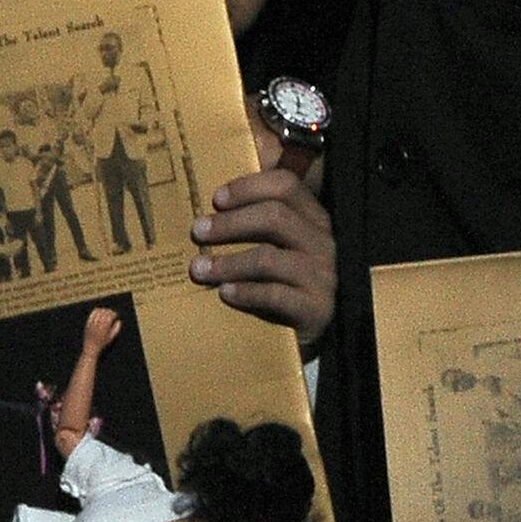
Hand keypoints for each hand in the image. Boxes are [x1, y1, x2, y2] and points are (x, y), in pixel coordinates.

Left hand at [81, 306, 122, 355]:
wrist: (91, 347)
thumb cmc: (102, 344)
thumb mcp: (111, 338)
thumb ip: (116, 329)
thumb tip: (119, 321)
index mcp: (104, 329)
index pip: (110, 317)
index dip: (114, 314)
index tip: (116, 315)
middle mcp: (98, 326)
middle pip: (104, 313)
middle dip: (109, 311)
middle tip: (112, 312)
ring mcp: (92, 324)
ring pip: (98, 312)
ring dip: (103, 310)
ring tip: (106, 311)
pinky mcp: (88, 324)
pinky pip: (92, 314)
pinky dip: (96, 311)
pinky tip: (99, 310)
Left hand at [190, 164, 334, 352]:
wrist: (301, 336)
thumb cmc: (281, 281)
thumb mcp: (275, 244)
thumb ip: (254, 216)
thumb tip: (214, 192)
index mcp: (313, 218)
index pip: (286, 185)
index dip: (249, 187)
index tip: (216, 198)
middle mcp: (322, 242)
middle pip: (275, 216)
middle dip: (230, 223)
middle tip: (197, 231)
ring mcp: (323, 276)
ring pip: (269, 258)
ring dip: (228, 262)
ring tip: (199, 269)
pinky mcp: (317, 309)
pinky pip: (275, 295)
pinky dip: (245, 292)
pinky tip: (224, 293)